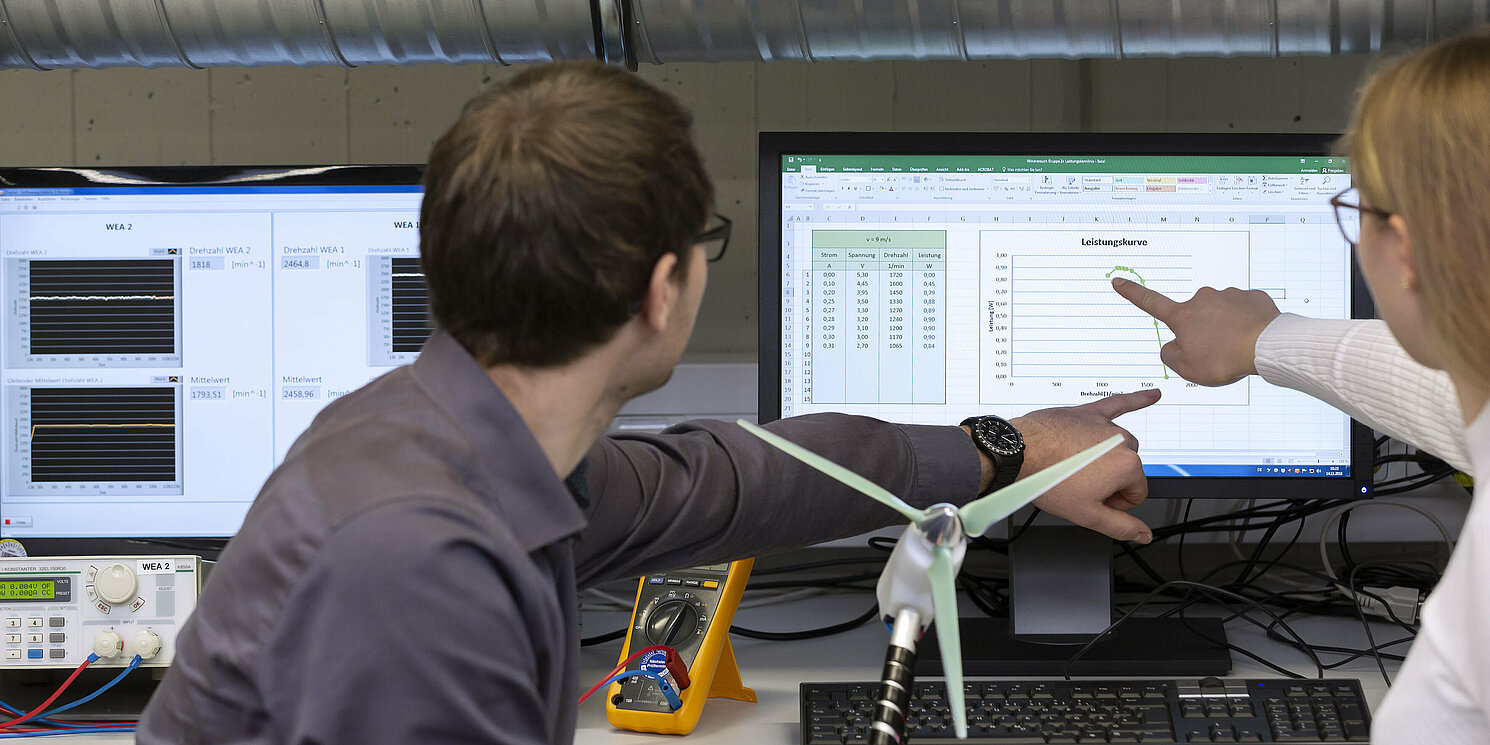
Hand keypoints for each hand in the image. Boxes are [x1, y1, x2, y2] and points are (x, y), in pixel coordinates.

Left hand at [1010, 390, 1158, 542]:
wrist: (1020, 453)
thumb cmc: (1049, 479)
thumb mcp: (1087, 514)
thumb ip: (1120, 527)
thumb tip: (1142, 534)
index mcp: (1127, 466)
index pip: (1137, 493)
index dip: (1116, 503)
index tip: (1096, 502)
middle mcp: (1120, 440)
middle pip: (1128, 469)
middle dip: (1111, 481)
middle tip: (1082, 488)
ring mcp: (1104, 425)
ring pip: (1119, 445)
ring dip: (1109, 457)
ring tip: (1081, 468)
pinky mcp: (1088, 413)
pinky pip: (1116, 403)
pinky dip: (1137, 399)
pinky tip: (1152, 395)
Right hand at [1111, 277, 1279, 386]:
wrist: (1267, 346)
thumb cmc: (1224, 358)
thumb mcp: (1187, 369)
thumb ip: (1170, 356)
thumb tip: (1173, 345)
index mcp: (1183, 316)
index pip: (1150, 303)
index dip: (1132, 293)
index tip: (1118, 281)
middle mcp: (1203, 299)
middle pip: (1195, 317)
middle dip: (1201, 331)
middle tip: (1215, 352)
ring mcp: (1229, 296)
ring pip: (1221, 314)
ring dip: (1226, 328)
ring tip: (1238, 347)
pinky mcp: (1252, 298)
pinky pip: (1244, 311)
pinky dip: (1246, 323)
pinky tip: (1253, 337)